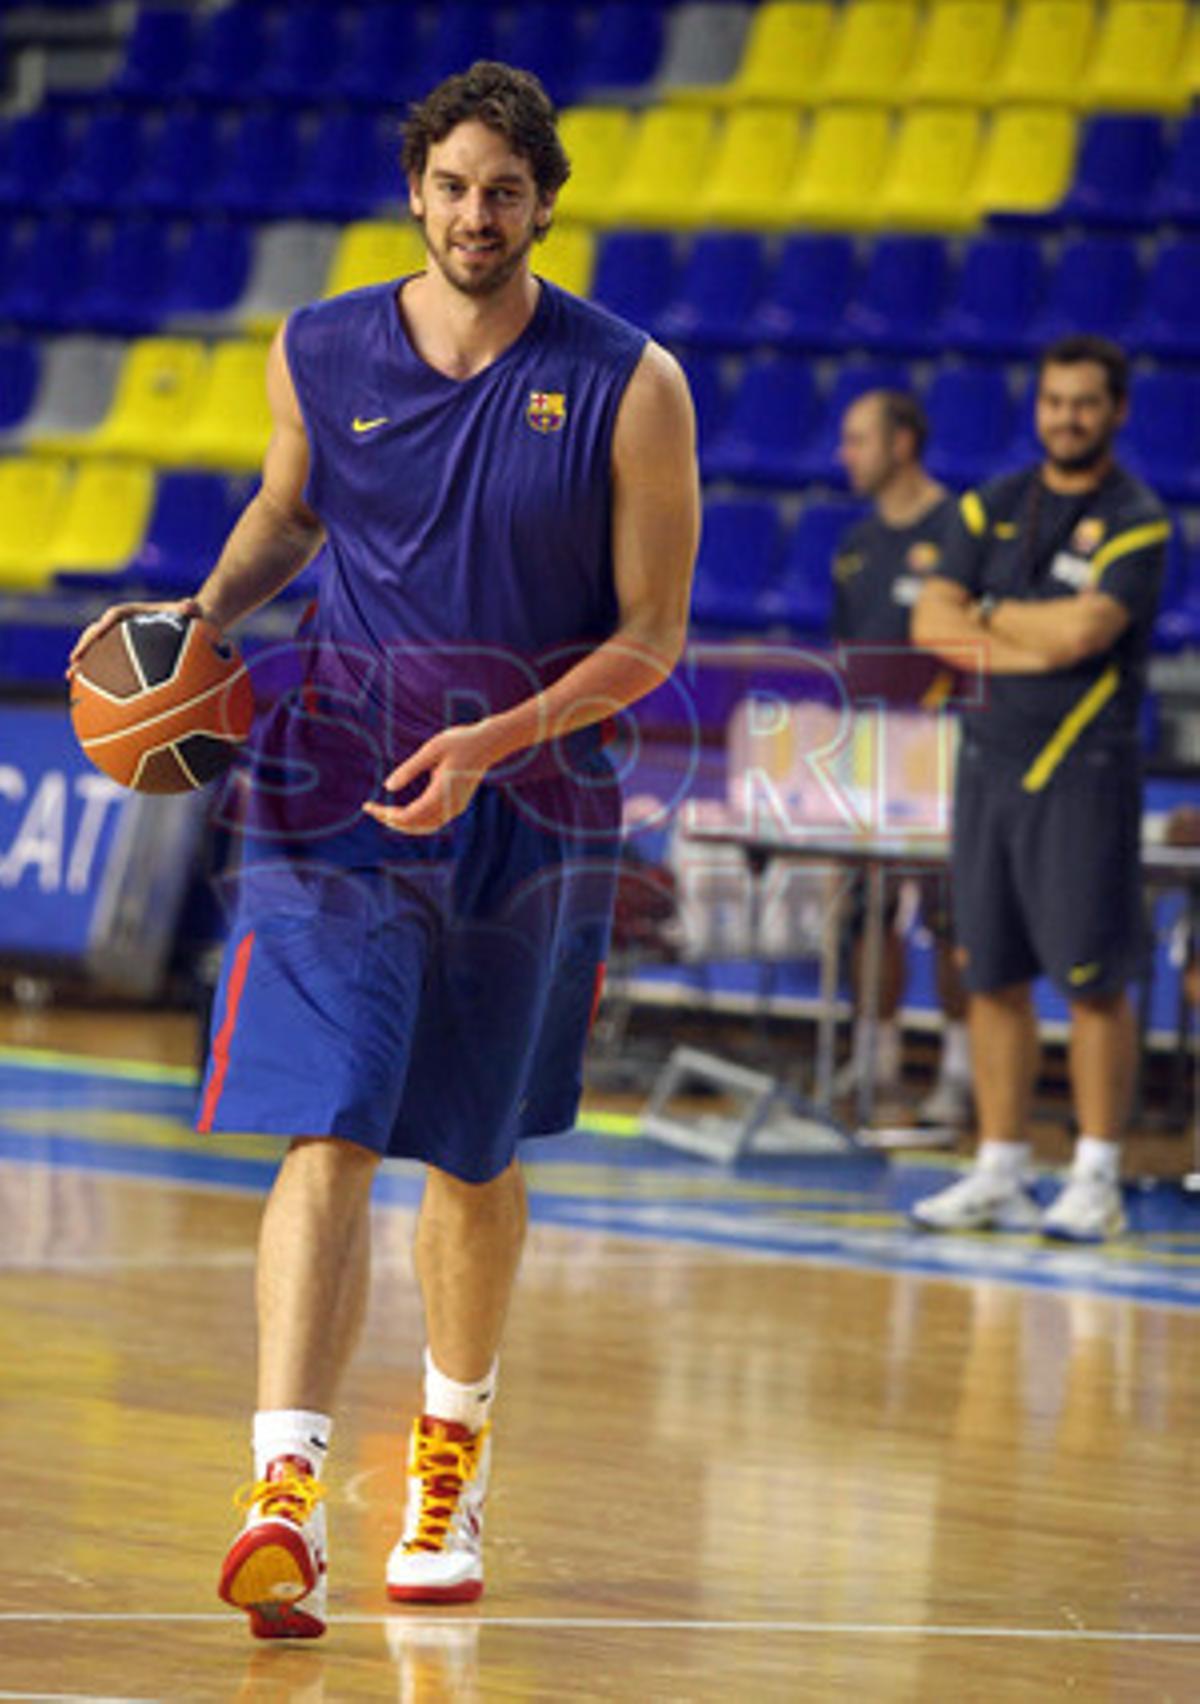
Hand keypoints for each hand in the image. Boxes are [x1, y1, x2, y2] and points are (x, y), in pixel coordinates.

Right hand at [67, 596, 209, 676]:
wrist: (188, 624)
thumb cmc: (189, 619)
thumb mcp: (192, 612)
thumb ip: (189, 609)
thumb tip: (190, 606)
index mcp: (135, 613)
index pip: (116, 615)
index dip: (105, 624)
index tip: (96, 633)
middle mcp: (122, 625)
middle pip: (97, 632)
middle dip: (84, 645)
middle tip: (74, 660)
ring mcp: (120, 640)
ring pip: (96, 649)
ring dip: (82, 662)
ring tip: (70, 677)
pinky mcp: (121, 654)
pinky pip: (105, 664)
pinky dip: (95, 675)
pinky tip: (87, 693)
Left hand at [363, 722, 508, 836]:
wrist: (489, 743)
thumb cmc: (460, 741)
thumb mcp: (431, 749)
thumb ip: (410, 769)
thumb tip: (387, 787)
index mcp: (441, 793)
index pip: (409, 816)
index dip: (387, 815)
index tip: (369, 806)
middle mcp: (449, 806)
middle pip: (414, 825)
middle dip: (390, 821)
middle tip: (370, 809)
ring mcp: (455, 808)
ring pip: (424, 827)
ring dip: (403, 824)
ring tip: (383, 814)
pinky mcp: (457, 805)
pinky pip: (432, 821)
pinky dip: (415, 821)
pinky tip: (402, 812)